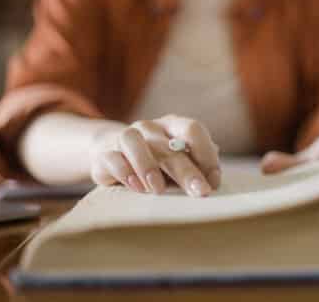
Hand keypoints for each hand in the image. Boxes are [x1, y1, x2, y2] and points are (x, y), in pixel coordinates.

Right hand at [89, 115, 220, 196]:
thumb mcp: (177, 161)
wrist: (110, 154)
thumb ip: (195, 165)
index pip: (193, 129)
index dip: (206, 154)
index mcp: (173, 125)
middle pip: (168, 145)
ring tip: (158, 189)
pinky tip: (136, 187)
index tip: (213, 182)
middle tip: (199, 191)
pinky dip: (124, 171)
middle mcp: (150, 127)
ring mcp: (125, 137)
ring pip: (134, 141)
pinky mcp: (104, 153)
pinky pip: (112, 157)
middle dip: (186, 171)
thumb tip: (214, 177)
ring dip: (148, 165)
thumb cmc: (155, 162)